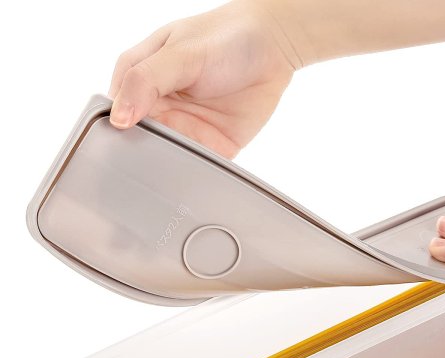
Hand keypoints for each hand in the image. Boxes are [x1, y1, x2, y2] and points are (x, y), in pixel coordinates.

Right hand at [108, 1, 299, 157]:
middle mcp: (161, 107)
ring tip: (167, 173)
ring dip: (167, 167)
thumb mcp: (179, 53)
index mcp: (141, 80)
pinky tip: (192, 177)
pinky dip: (196, 173)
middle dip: (140, 154)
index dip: (114, 129)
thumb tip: (118, 117)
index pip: (115, 111)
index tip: (116, 144)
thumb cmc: (224, 37)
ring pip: (167, 159)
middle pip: (139, 142)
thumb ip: (145, 81)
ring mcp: (187, 128)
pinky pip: (199, 167)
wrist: (273, 47)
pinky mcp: (213, 146)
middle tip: (142, 165)